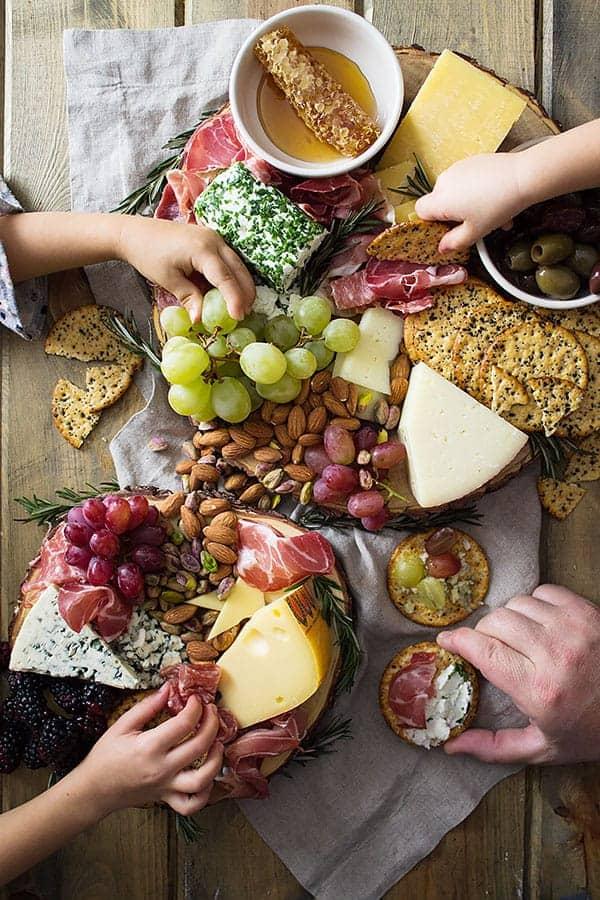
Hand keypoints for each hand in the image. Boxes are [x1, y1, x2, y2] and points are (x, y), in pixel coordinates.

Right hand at [72, 684, 222, 814]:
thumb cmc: (105, 757)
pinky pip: (192, 804)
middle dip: (212, 724)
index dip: (195, 707)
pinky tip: (208, 776)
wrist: (93, 790)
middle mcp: (161, 768)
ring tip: (218, 743)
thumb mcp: (121, 725)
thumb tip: (168, 689)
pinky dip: (205, 793)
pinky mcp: (166, 799)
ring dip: (216, 760)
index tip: (196, 698)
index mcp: (149, 747)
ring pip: (202, 779)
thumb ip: (147, 706)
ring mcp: (165, 786)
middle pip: (199, 746)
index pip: (184, 724)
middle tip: (211, 712)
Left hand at [117, 215, 254, 321]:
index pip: (225, 278)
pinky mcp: (212, 240)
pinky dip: (232, 277)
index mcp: (202, 249)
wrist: (136, 233)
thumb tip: (201, 320)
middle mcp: (213, 240)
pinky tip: (229, 293)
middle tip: (243, 315)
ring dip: (241, 286)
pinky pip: (229, 261)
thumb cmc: (149, 255)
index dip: (234, 299)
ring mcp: (214, 238)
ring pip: (238, 265)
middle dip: (244, 294)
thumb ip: (189, 298)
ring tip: (239, 308)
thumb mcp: (168, 281)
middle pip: (239, 270)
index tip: (238, 317)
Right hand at [414, 153, 530, 252]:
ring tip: (489, 212)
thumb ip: (455, 242)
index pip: (420, 211)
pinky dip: (475, 189)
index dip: (431, 222)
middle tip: (473, 223)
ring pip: (454, 191)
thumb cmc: (498, 205)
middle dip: (453, 213)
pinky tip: (493, 197)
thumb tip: (443, 247)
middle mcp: (445, 181)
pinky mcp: (471, 161)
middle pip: (438, 201)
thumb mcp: (476, 232)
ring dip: (466, 203)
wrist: (523, 177)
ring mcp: (457, 168)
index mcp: (441, 200)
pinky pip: (466, 179)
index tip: (446, 229)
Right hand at [437, 585, 599, 764]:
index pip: (482, 650)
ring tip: (518, 637)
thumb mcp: (543, 748)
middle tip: (489, 647)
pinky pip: (543, 592)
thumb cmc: (591, 731)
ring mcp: (573, 628)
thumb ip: (494, 747)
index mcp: (539, 690)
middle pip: (495, 621)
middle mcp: (554, 654)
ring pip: (517, 603)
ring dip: (510, 618)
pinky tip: (542, 625)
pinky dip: (535, 605)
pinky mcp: (587, 612)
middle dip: (483, 632)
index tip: (446, 642)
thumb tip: (451, 746)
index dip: (457, 641)